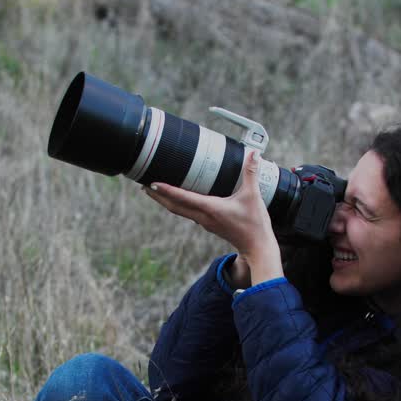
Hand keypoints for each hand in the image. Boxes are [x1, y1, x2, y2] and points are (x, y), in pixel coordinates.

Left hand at [143, 149, 282, 283]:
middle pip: (174, 206)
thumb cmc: (255, 224)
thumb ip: (251, 174)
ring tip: (154, 190)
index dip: (167, 190)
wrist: (256, 247)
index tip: (153, 183)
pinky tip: (177, 198)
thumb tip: (255, 153)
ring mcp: (205, 222)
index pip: (183, 198)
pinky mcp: (209, 224)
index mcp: (210, 209)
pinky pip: (188, 212)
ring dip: (165, 201)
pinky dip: (178, 204)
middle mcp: (203, 217)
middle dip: (158, 196)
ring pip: (179, 211)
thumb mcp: (253, 196)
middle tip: (144, 184)